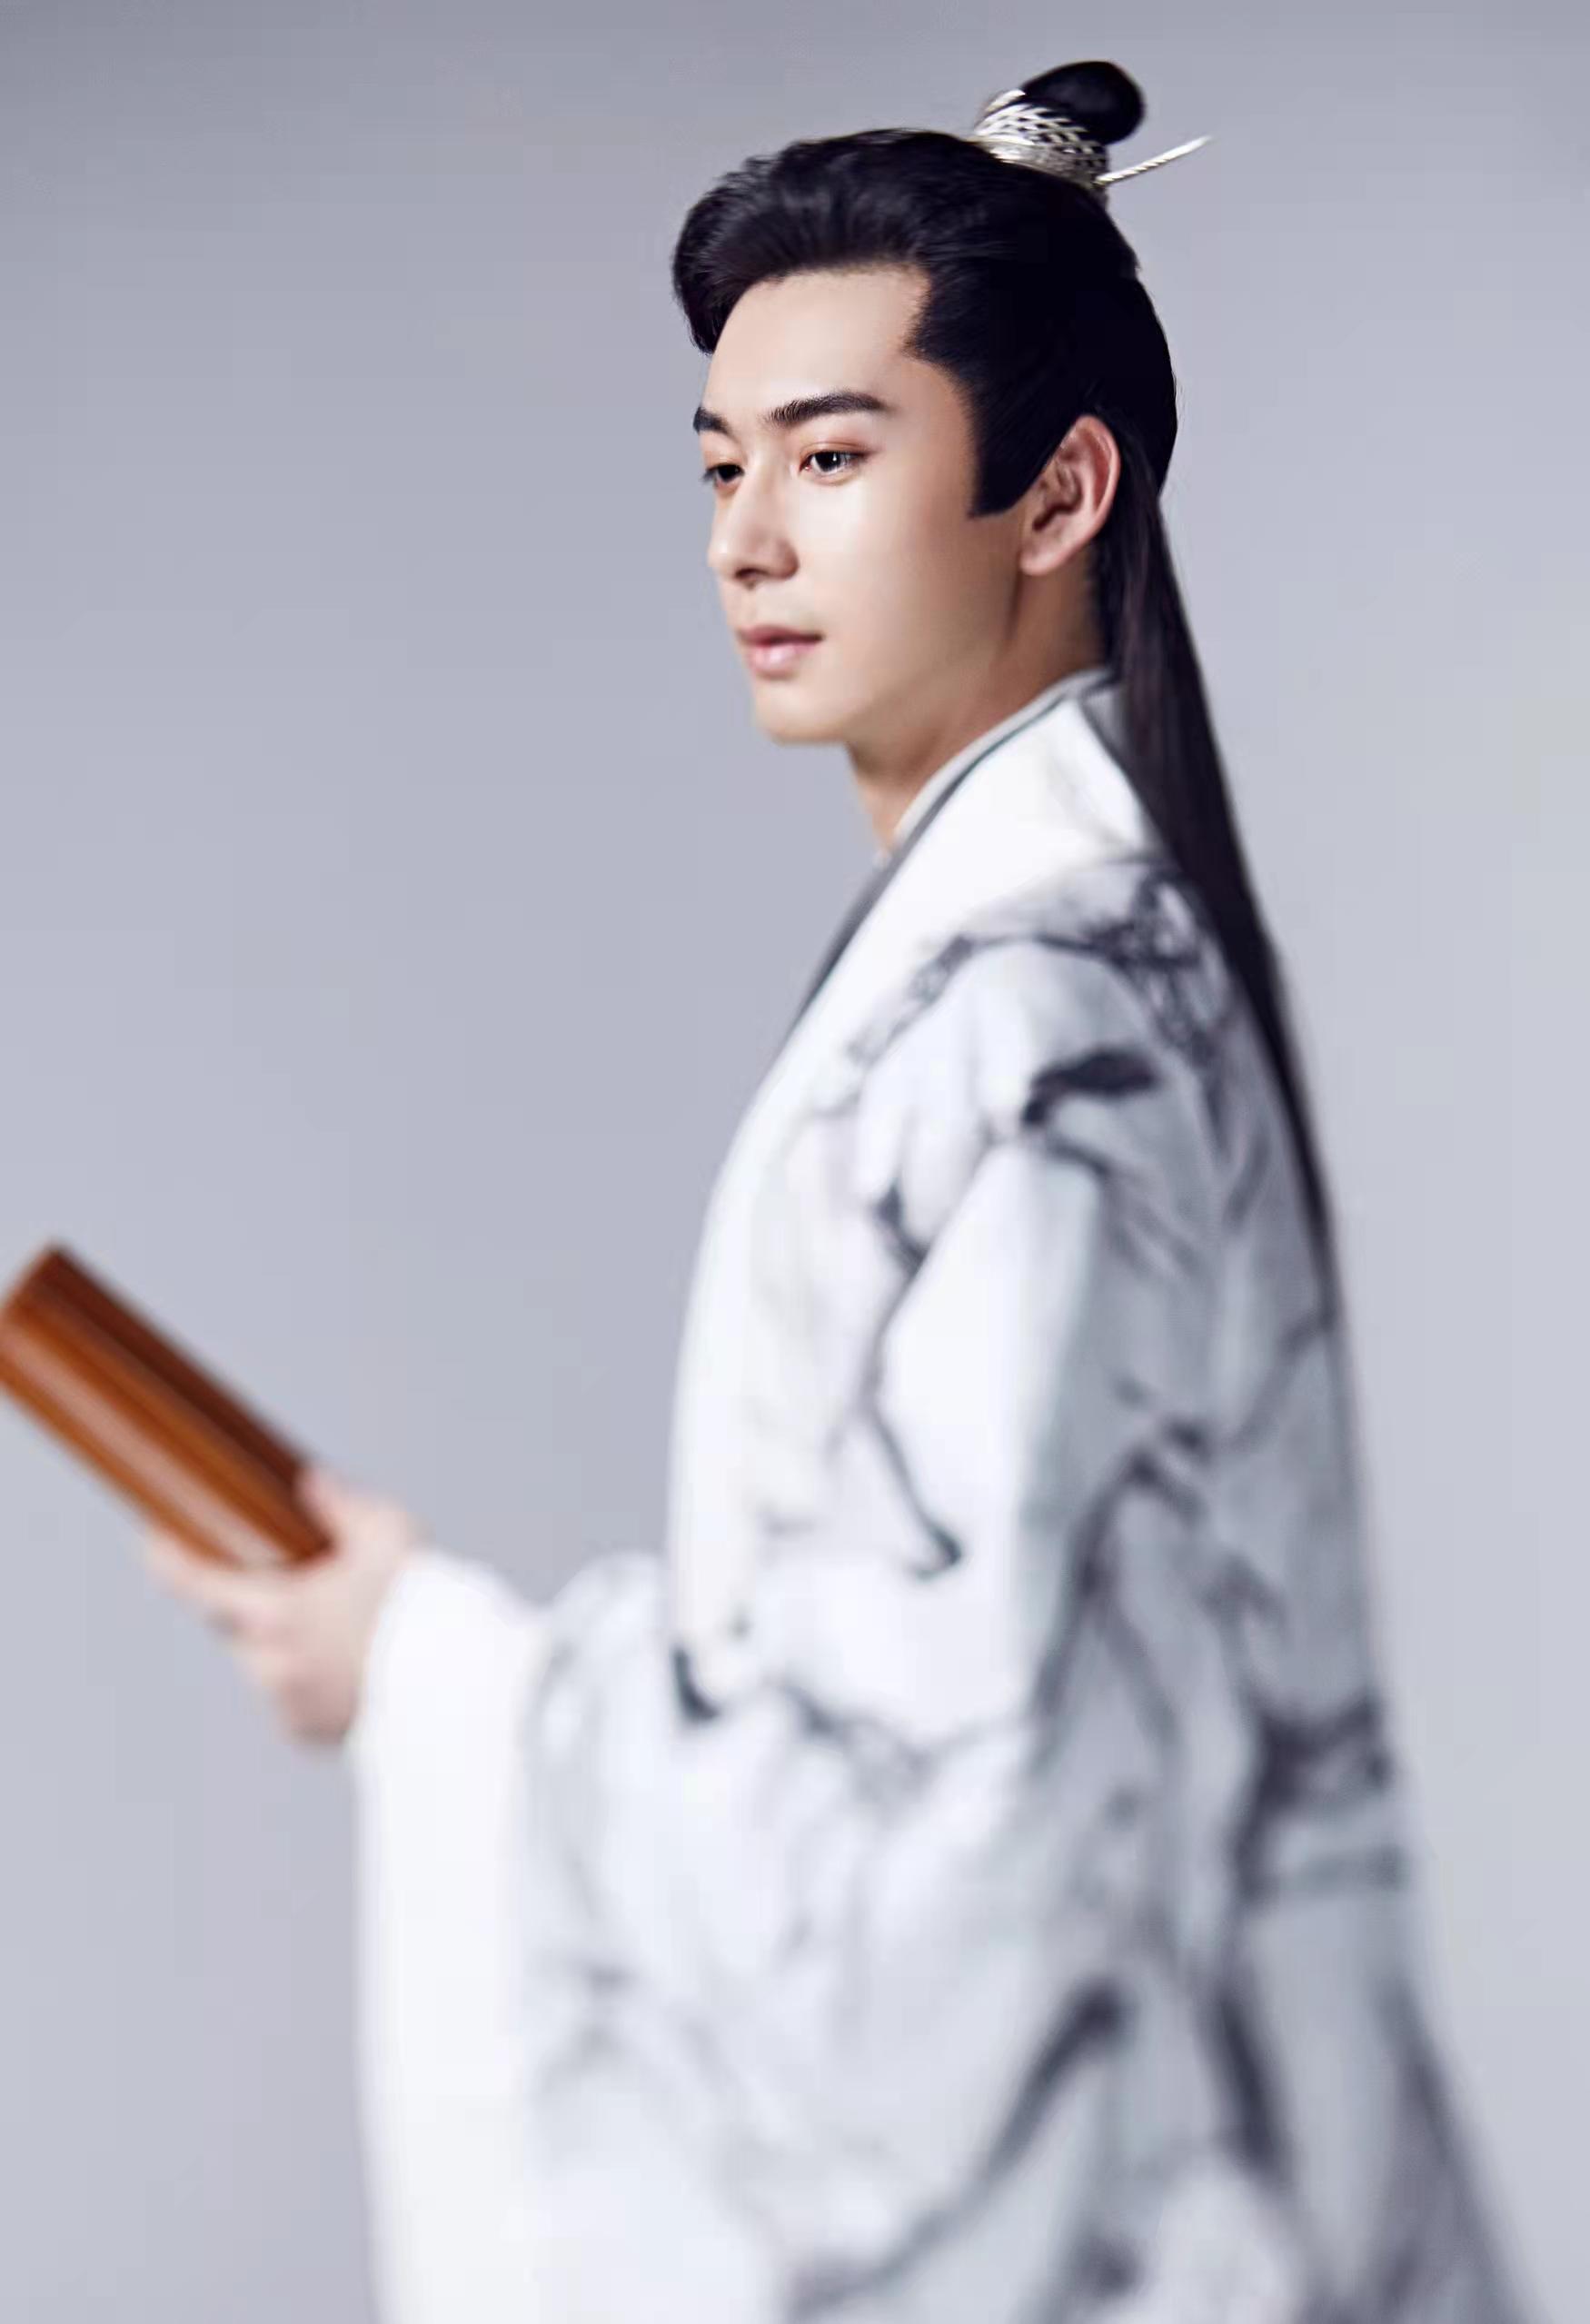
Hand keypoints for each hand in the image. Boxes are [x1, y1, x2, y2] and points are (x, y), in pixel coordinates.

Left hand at [140, 1464, 420, 1747]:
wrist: (458, 1687)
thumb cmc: (422, 1606)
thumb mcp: (387, 1535)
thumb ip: (340, 1505)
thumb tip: (311, 1484)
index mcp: (277, 1612)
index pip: (197, 1583)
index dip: (170, 1559)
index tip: (156, 1539)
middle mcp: (268, 1663)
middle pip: (233, 1623)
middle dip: (253, 1600)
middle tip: (298, 1582)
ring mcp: (284, 1702)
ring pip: (262, 1661)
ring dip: (281, 1643)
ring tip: (340, 1628)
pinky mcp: (305, 1731)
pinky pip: (288, 1697)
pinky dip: (305, 1679)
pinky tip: (349, 1665)